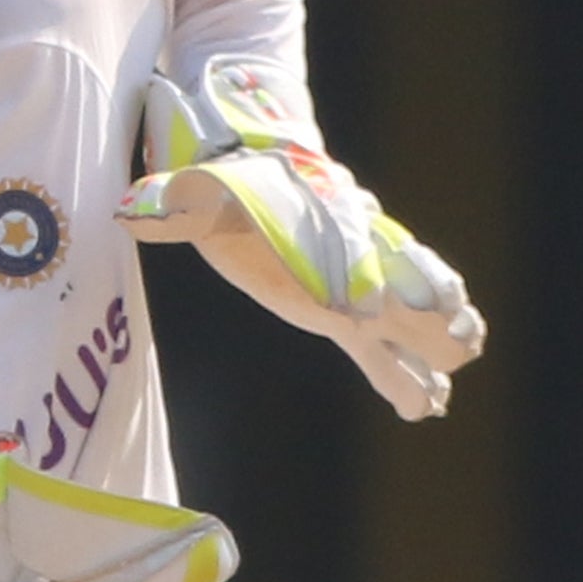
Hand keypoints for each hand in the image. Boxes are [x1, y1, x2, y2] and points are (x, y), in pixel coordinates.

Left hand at [117, 62, 485, 422]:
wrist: (254, 174)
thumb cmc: (233, 186)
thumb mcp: (202, 191)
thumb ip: (176, 202)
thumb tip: (129, 209)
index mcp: (324, 238)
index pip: (358, 268)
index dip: (370, 292)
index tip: (369, 319)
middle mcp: (354, 265)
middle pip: (412, 296)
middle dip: (435, 318)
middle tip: (453, 343)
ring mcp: (359, 292)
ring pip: (415, 324)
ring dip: (434, 349)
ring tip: (443, 386)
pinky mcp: (346, 317)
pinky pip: (387, 353)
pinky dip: (410, 377)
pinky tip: (430, 408)